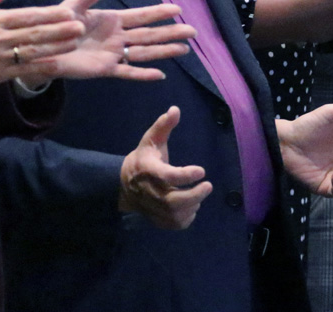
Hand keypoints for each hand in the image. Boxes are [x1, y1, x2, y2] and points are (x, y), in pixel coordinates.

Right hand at [0, 0, 84, 91]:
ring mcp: (0, 58)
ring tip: (75, 42)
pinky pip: (24, 71)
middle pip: (34, 33)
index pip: (26, 16)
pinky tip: (58, 64)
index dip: (48, 15)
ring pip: (33, 51)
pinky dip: (41, 67)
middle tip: (80, 26)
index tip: (67, 12)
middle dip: (59, 30)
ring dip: (56, 47)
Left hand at [56, 0, 193, 80]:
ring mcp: (114, 54)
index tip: (178, 9)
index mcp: (113, 20)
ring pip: (145, 52)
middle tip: (192, 31)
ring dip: (164, 51)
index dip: (159, 12)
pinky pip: (128, 72)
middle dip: (171, 32)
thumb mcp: (75, 5)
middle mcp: (118, 37)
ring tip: (184, 50)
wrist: (44, 48)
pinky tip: (161, 75)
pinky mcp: (106, 70)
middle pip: (150, 34)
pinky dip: (143, 74)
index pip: (141, 16)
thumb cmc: (59, 24)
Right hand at [119, 106, 212, 228]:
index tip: (201, 170)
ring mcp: (152, 207)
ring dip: (192, 206)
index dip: (184, 175)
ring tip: (200, 193)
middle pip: (172, 201)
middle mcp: (149, 191)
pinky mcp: (156, 218)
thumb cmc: (143, 158)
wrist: (124, 184)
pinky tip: (192, 207)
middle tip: (208, 186)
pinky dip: (186, 218)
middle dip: (193, 196)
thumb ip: (164, 126)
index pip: (166, 176)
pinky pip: (174, 224)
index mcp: (148, 170)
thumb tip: (176, 109)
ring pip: (174, 214)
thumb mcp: (151, 140)